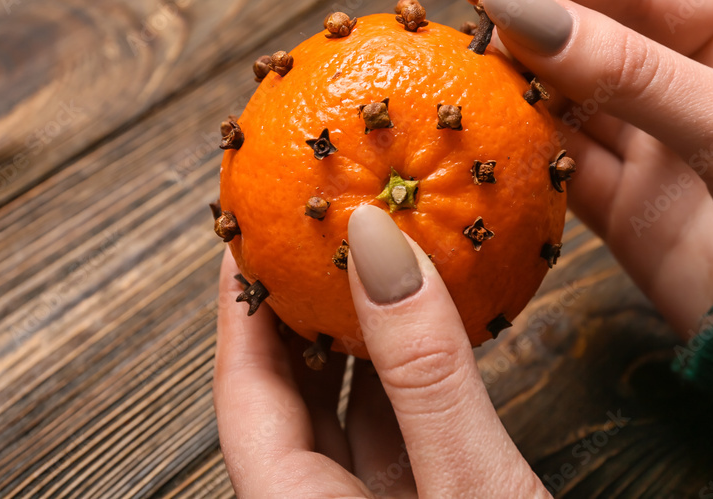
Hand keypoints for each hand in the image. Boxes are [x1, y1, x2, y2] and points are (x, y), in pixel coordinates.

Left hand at [213, 205, 548, 497]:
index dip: (242, 309)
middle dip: (298, 317)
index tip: (249, 238)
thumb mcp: (471, 482)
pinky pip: (403, 438)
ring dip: (360, 347)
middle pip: (288, 402)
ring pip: (348, 421)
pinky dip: (410, 384)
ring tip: (371, 270)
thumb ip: (423, 372)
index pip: (242, 395)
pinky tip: (430, 335)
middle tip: (310, 237)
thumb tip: (376, 242)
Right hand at [464, 0, 712, 336]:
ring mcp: (666, 151)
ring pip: (577, 109)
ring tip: (468, 84)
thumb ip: (636, 74)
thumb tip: (531, 18)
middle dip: (536, 36)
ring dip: (525, 95)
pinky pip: (569, 172)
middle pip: (601, 45)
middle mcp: (703, 87)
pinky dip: (530, 158)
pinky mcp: (636, 214)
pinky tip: (494, 142)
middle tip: (469, 33)